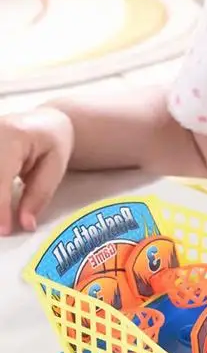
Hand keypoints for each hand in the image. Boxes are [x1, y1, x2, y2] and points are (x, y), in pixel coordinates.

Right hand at [0, 107, 73, 234]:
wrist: (42, 122)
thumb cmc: (52, 143)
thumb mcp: (55, 167)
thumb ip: (39, 195)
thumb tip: (25, 225)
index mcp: (12, 135)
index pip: (0, 177)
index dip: (0, 207)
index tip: (4, 230)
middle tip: (1, 229)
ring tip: (4, 219)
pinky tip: (1, 203)